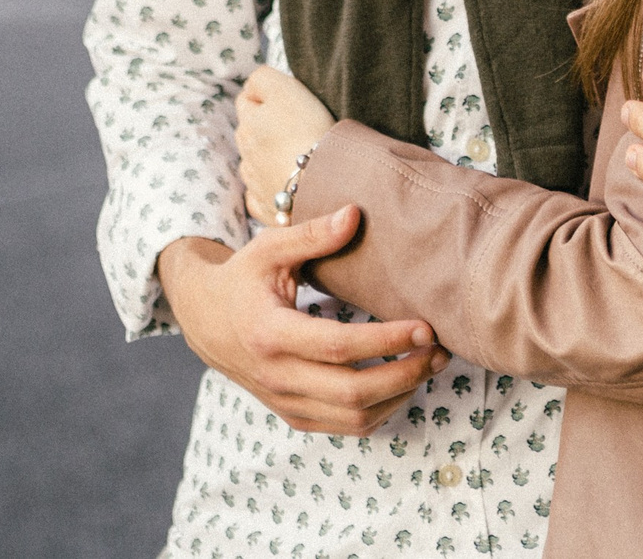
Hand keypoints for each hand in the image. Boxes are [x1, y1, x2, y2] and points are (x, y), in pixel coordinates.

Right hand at [157, 217, 448, 435]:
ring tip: (429, 365)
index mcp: (270, 334)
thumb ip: (312, 234)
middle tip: (439, 350)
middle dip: (405, 374)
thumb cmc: (241, 278)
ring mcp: (284, 400)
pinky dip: (380, 411)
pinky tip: (402, 384)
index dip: (387, 340)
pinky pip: (344, 427)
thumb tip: (356, 214)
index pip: (338, 347)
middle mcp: (276, 376)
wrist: (203, 319)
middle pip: (353, 392)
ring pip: (353, 418)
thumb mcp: (269, 248)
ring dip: (400, 396)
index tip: (425, 326)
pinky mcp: (293, 414)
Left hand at [236, 65, 337, 221]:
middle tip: (294, 126)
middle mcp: (246, 151)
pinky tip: (286, 186)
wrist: (322, 184)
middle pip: (248, 130)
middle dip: (263, 126)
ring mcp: (254, 181)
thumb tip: (251, 85)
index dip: (266, 95)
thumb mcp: (284, 89)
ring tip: (293, 156)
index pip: (246, 99)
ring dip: (266, 157)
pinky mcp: (266, 207)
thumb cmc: (308, 132)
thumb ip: (262, 79)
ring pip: (253, 162)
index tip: (289, 101)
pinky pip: (260, 194)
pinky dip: (269, 188)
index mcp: (248, 121)